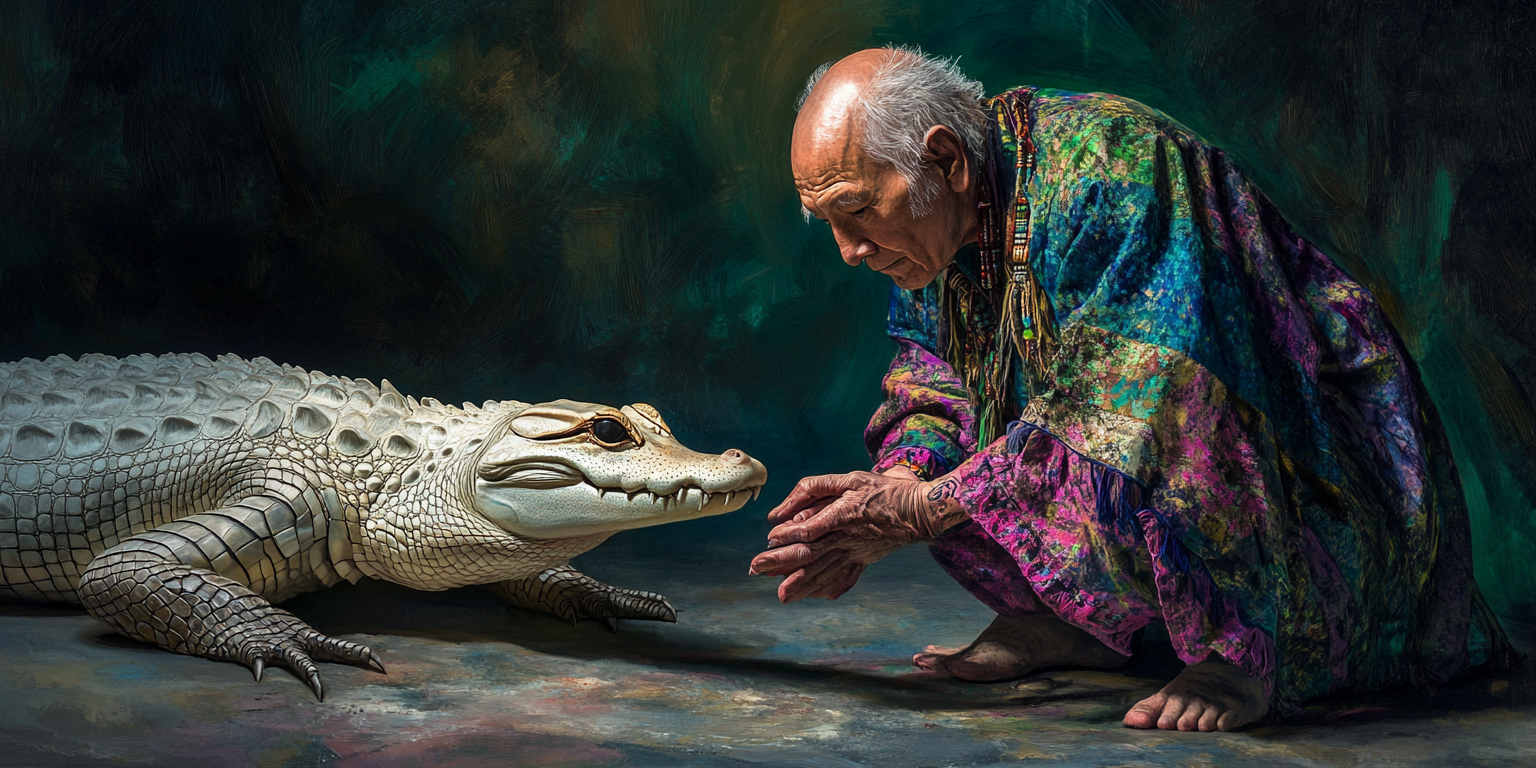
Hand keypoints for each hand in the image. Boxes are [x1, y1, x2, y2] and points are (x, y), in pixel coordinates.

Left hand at [750, 470, 965, 602]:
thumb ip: (815, 488)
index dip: (787, 536)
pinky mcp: (865, 559)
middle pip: (809, 555)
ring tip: (782, 596)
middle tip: (755, 570)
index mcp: (842, 516)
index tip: (768, 540)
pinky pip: (846, 577)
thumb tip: (787, 506)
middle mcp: (847, 539)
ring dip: (801, 584)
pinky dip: (832, 587)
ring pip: (824, 571)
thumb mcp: (850, 478)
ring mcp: (857, 553)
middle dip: (780, 563)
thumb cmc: (883, 489)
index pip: (809, 530)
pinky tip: (819, 597)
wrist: (919, 511)